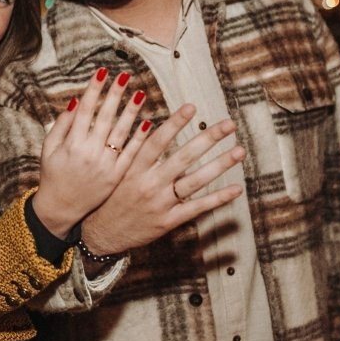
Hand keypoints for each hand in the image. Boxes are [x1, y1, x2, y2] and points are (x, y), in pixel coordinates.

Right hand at [31, 68, 149, 236]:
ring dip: (131, 112)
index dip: (95, 89)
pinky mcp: (116, 176)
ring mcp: (105, 165)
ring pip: (121, 133)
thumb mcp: (49, 149)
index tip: (103, 72)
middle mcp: (89, 152)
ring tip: (140, 92)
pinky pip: (131, 154)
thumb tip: (76, 101)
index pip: (85, 110)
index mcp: (71, 144)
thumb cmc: (52, 175)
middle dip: (115, 94)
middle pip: (105, 117)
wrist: (61, 209)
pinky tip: (148, 122)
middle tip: (126, 75)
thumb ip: (61, 125)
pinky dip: (139, 138)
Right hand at [79, 104, 245, 254]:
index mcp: (134, 168)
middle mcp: (149, 183)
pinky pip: (197, 208)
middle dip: (208, 138)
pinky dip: (218, 198)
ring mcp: (160, 203)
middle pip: (183, 157)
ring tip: (239, 151)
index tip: (192, 106)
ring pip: (195, 181)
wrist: (100, 233)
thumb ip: (132, 148)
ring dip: (219, 165)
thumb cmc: (109, 197)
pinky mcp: (168, 221)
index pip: (158, 140)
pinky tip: (236, 188)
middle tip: (228, 124)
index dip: (175, 122)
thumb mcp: (116, 171)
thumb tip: (149, 122)